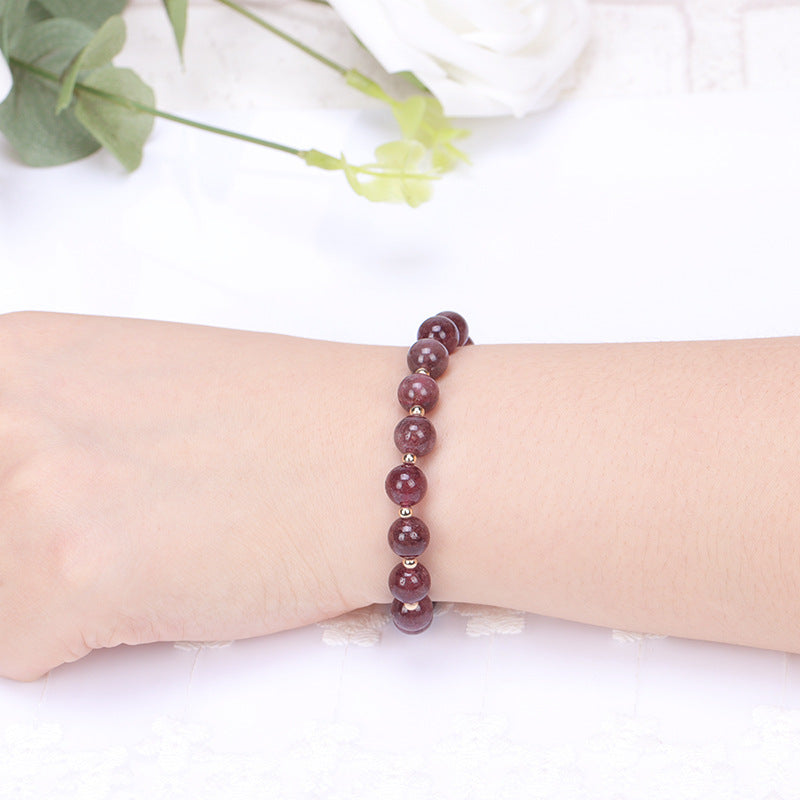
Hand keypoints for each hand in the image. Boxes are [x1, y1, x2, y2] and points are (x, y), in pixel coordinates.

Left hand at [0, 311, 388, 680]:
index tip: (51, 510)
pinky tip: (164, 589)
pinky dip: (82, 642)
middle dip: (27, 549)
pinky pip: (19, 651)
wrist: (381, 457)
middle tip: (121, 530)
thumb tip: (17, 482)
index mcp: (23, 353)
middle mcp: (11, 409)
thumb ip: (53, 422)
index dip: (14, 496)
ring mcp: (37, 490)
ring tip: (154, 553)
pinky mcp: (71, 575)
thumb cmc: (292, 419)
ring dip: (56, 594)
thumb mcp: (140, 385)